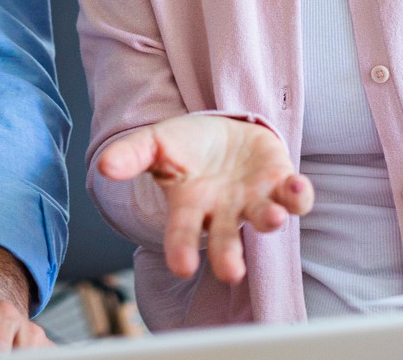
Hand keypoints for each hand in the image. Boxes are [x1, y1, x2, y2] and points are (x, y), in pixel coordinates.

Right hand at [96, 113, 312, 282]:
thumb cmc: (187, 145)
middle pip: (226, 238)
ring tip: (270, 220)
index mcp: (191, 206)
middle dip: (228, 255)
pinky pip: (293, 196)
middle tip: (231, 272)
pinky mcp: (280, 182)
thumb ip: (132, 154)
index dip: (181, 248)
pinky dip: (298, 195)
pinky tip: (297, 188)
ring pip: (263, 218)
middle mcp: (224, 211)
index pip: (183, 232)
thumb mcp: (156, 143)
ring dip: (268, 220)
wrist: (225, 131)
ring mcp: (254, 199)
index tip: (182, 267)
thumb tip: (104, 165)